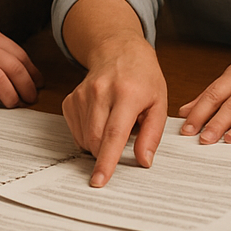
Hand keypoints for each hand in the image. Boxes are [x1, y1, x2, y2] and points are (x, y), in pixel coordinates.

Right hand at [62, 32, 166, 187]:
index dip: (107, 160)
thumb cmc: (142, 77)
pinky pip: (76, 131)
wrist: (118, 50)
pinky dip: (89, 135)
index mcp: (127, 93)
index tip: (99, 180)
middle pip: (96, 139)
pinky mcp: (71, 99)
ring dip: (100, 143)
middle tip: (123, 141)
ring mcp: (83, 94)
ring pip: (85, 138)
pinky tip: (101, 119)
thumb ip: (152, 134)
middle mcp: (101, 92)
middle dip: (107, 154)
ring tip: (115, 122)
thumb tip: (144, 161)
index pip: (114, 133)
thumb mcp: (159, 103)